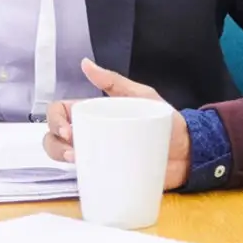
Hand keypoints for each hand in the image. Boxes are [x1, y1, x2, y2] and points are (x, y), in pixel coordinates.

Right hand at [43, 58, 190, 189]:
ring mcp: (96, 156)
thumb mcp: (142, 95)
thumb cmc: (164, 120)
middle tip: (73, 149)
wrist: (188, 151)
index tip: (70, 129)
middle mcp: (89, 134)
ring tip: (77, 161)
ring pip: (62, 157)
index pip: (59, 112)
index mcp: (92, 113)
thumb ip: (115, 81)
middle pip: (54, 136)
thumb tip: (85, 63)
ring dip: (61, 158)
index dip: (55, 120)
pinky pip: (85, 178)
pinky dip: (79, 179)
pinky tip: (85, 178)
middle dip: (55, 143)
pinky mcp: (106, 175)